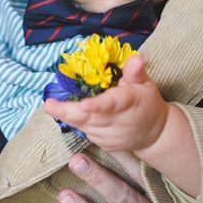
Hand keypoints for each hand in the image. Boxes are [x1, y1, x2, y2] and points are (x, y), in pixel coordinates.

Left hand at [43, 54, 168, 152]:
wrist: (154, 133)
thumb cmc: (146, 101)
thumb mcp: (145, 83)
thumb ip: (136, 72)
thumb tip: (135, 58)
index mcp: (129, 102)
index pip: (112, 104)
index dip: (98, 105)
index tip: (84, 104)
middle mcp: (119, 122)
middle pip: (90, 118)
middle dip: (67, 112)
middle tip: (48, 104)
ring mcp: (111, 136)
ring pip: (85, 126)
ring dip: (67, 116)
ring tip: (52, 106)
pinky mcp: (105, 144)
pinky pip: (86, 132)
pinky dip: (76, 122)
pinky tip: (66, 112)